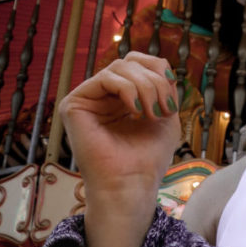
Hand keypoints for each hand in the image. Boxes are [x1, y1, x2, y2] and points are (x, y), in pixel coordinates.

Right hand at [59, 51, 180, 199]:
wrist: (131, 184)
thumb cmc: (148, 157)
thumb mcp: (166, 114)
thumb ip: (164, 87)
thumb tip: (161, 65)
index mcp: (122, 97)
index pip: (140, 63)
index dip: (160, 73)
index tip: (172, 101)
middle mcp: (103, 96)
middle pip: (131, 62)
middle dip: (155, 81)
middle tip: (164, 109)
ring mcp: (88, 100)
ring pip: (120, 67)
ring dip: (145, 87)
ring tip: (152, 114)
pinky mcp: (73, 105)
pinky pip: (105, 78)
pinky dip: (128, 89)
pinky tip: (135, 111)